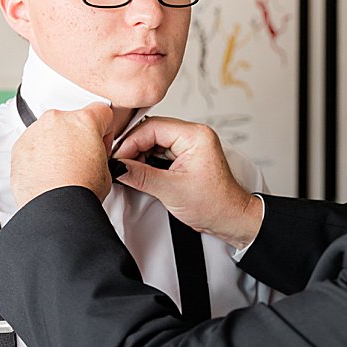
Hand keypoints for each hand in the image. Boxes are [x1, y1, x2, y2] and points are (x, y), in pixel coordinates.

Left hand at [10, 102, 113, 205]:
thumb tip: (93, 156)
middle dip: (77, 138)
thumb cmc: (79, 191)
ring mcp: (36, 132)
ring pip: (50, 131)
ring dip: (56, 145)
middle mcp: (57, 120)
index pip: (101, 111)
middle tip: (81, 161)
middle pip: (72, 120)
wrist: (54, 208)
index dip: (104, 131)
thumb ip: (98, 151)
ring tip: (62, 171)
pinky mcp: (20, 146)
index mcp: (83, 120)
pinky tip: (47, 173)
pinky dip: (39, 155)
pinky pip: (33, 145)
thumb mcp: (105, 168)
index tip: (100, 145)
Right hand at [111, 117, 261, 248]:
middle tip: (118, 164)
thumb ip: (141, 176)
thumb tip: (117, 167)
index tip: (116, 158)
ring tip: (127, 170)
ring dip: (138, 155)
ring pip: (153, 141)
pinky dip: (146, 161)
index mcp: (195, 136)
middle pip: (151, 131)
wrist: (230, 218)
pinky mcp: (184, 156)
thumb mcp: (171, 190)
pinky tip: (138, 172)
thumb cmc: (215, 204)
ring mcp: (189, 146)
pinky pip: (159, 151)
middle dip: (132, 148)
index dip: (130, 142)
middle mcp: (193, 136)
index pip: (152, 127)